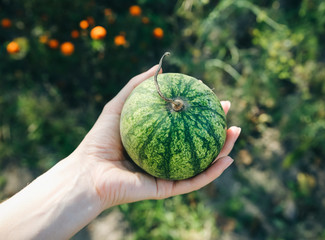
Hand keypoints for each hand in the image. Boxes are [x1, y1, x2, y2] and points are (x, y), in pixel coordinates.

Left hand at [74, 65, 240, 208]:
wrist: (88, 172)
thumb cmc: (99, 139)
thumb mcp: (119, 105)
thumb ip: (136, 86)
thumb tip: (159, 66)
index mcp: (158, 140)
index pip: (184, 126)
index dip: (201, 113)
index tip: (213, 99)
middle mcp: (166, 157)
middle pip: (198, 144)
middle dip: (217, 131)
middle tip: (230, 116)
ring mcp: (168, 174)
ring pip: (202, 164)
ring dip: (223, 150)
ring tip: (235, 133)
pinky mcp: (167, 190)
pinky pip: (194, 182)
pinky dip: (212, 173)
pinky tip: (228, 160)